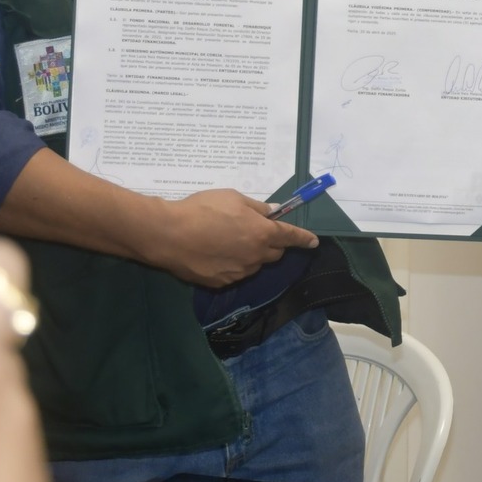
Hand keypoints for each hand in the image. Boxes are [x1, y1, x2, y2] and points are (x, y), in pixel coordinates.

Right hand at [143, 189, 316, 287]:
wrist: (168, 234)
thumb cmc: (202, 209)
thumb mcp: (233, 198)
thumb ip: (256, 208)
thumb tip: (272, 213)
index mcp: (263, 234)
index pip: (291, 237)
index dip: (304, 239)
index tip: (313, 242)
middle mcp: (256, 256)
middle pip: (274, 254)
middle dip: (271, 244)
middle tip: (254, 231)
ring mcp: (239, 272)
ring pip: (254, 264)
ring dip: (250, 254)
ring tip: (226, 241)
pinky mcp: (222, 283)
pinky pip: (235, 273)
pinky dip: (232, 264)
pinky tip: (214, 254)